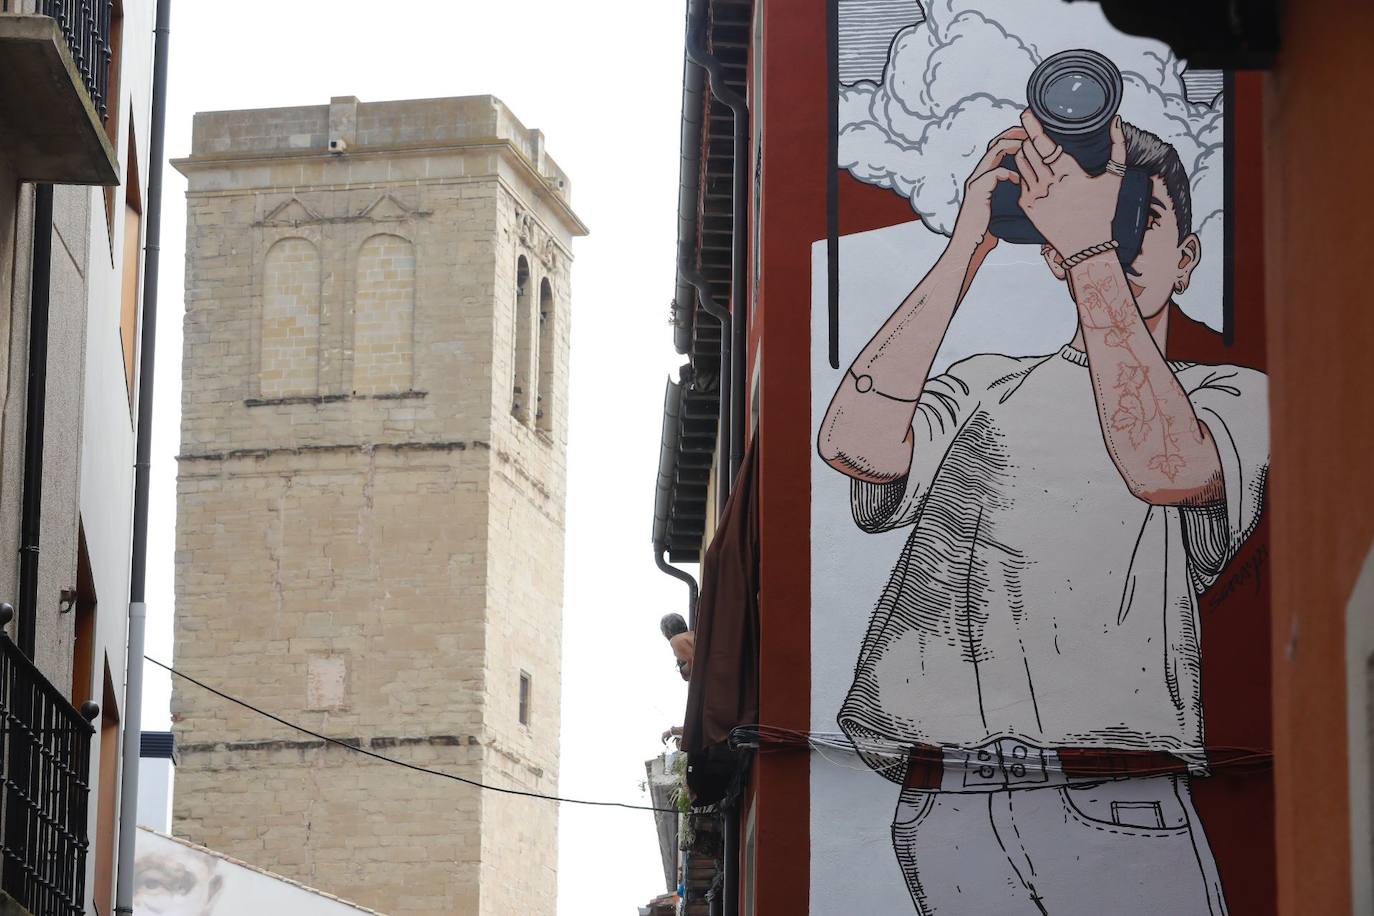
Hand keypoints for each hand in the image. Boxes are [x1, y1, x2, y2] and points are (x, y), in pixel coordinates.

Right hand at [949, 126, 1026, 250]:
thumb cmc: (984, 232)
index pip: (997, 148)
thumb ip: (1008, 194)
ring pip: (994, 152)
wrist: (968, 248)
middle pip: (995, 143)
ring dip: (1014, 146)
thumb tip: (1028, 188)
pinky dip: (1010, 173)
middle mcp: (977, 176)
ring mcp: (975, 182)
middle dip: (1015, 135)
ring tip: (1029, 147)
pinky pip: (995, 173)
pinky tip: (1019, 180)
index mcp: (983, 178)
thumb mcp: (1000, 208)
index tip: (1031, 138)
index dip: (1013, 139)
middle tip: (1033, 134)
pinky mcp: (977, 191)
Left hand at [1016, 109, 1123, 257]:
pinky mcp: (1027, 207)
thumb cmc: (1104, 211)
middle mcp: (1047, 184)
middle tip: (1035, 129)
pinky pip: (1019, 180)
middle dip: (1030, 137)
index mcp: (1067, 173)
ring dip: (1025, 152)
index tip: (1026, 112)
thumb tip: (1116, 119)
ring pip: (1021, 163)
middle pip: (1028, 150)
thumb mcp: (1115, 178)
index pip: (1043, 143)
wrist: (1088, 248)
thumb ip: (1118, 146)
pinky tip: (1034, 169)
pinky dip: (1024, 171)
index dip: (1032, 125)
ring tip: (1035, 148)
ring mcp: (1034, 196)